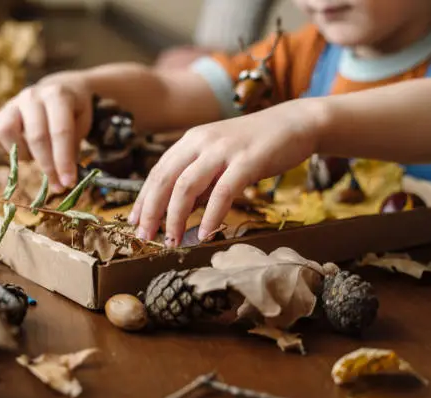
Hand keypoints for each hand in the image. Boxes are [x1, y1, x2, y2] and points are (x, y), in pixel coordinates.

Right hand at [0, 72, 92, 192]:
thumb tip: (64, 177)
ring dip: (28, 156)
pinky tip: (27, 148)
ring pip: (13, 138)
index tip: (68, 182)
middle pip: (37, 138)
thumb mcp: (82, 123)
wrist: (58, 88)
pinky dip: (13, 151)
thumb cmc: (73, 111)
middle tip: (58, 186)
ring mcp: (13, 103)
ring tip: (40, 156)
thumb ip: (73, 146)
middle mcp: (32, 96)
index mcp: (58, 95)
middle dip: (49, 167)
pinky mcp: (0, 114)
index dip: (64, 160)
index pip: (60, 132)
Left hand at [128, 99, 326, 245]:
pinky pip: (223, 192)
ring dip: (175, 217)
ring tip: (172, 241)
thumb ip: (201, 181)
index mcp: (191, 140)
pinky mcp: (248, 160)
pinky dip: (211, 215)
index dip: (144, 198)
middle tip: (145, 237)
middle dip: (151, 211)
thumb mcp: (219, 159)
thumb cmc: (254, 146)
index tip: (135, 221)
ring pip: (187, 186)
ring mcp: (223, 149)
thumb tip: (180, 211)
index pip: (158, 171)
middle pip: (165, 179)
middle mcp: (201, 141)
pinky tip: (205, 234)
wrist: (294, 123)